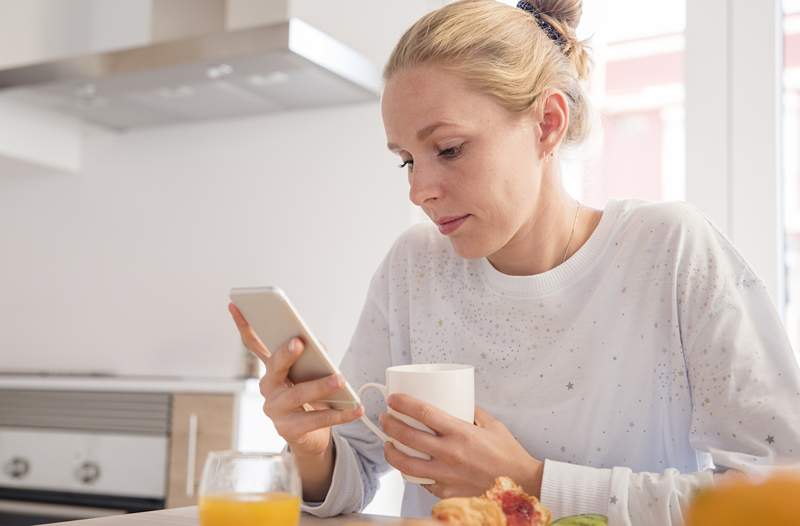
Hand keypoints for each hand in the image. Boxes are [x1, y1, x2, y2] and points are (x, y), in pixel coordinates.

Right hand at [228, 302, 363, 457]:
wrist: (310, 437)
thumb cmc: (310, 397)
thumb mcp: (310, 373)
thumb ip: (313, 356)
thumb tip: (319, 349)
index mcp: (272, 369)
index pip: (253, 343)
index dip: (244, 324)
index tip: (236, 304)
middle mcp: (269, 387)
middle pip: (274, 367)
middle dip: (286, 354)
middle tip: (299, 342)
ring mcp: (276, 410)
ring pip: (297, 395)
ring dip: (320, 386)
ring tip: (340, 379)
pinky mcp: (288, 430)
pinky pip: (315, 420)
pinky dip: (339, 414)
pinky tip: (355, 409)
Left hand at [380, 394, 542, 499]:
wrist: (521, 485)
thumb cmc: (508, 455)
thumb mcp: (492, 425)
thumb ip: (472, 411)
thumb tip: (458, 400)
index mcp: (460, 433)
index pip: (423, 412)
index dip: (403, 403)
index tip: (393, 399)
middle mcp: (449, 454)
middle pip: (407, 436)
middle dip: (389, 425)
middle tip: (385, 418)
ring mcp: (446, 475)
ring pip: (406, 464)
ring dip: (391, 452)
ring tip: (389, 445)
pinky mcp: (446, 492)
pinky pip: (422, 482)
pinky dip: (413, 473)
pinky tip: (411, 467)